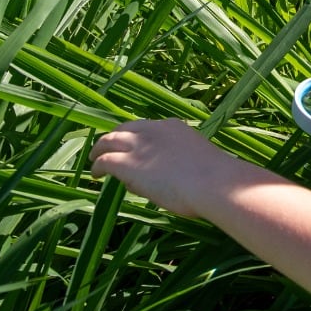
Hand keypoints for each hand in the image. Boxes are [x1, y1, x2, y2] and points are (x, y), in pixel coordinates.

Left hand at [89, 118, 231, 217]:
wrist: (213, 183)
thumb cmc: (215, 179)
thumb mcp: (197, 161)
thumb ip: (181, 161)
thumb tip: (172, 173)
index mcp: (173, 127)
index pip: (146, 127)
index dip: (136, 136)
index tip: (133, 146)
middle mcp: (152, 131)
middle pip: (124, 129)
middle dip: (114, 138)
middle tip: (108, 149)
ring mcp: (139, 146)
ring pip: (109, 141)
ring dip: (100, 150)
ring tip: (95, 160)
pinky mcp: (127, 164)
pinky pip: (104, 161)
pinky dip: (97, 166)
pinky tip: (96, 175)